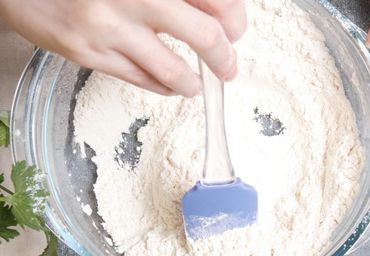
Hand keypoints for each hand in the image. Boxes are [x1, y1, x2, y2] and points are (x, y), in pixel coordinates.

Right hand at [0, 0, 246, 96]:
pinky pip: (141, 80)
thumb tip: (216, 12)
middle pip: (205, 35)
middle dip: (224, 58)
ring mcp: (110, 28)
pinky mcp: (89, 53)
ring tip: (196, 85)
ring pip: (173, 69)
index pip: (215, 0)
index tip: (235, 29)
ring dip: (193, 83)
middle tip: (228, 67)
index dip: (234, 19)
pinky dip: (164, 86)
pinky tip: (169, 84)